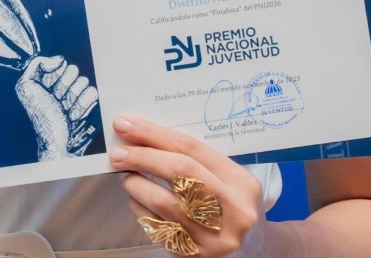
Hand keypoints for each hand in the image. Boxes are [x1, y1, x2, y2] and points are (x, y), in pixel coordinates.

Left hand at [15, 55, 98, 160]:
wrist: (54, 142)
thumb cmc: (41, 117)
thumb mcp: (25, 86)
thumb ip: (36, 64)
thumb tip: (58, 59)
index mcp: (48, 78)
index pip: (60, 63)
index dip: (53, 76)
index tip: (47, 89)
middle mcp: (63, 84)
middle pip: (73, 70)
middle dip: (63, 87)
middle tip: (56, 101)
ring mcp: (77, 94)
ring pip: (84, 81)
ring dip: (72, 98)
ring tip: (64, 110)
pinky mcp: (89, 104)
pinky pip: (93, 93)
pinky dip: (82, 105)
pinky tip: (72, 115)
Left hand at [110, 115, 264, 256]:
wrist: (253, 250)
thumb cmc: (232, 205)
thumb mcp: (229, 180)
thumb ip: (197, 161)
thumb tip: (145, 138)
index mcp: (241, 183)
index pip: (192, 149)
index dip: (155, 135)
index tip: (127, 125)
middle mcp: (233, 211)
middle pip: (181, 173)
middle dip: (143, 158)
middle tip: (117, 153)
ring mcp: (215, 238)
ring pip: (166, 204)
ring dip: (137, 186)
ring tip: (125, 176)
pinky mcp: (196, 256)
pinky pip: (159, 229)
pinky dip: (142, 210)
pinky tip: (135, 199)